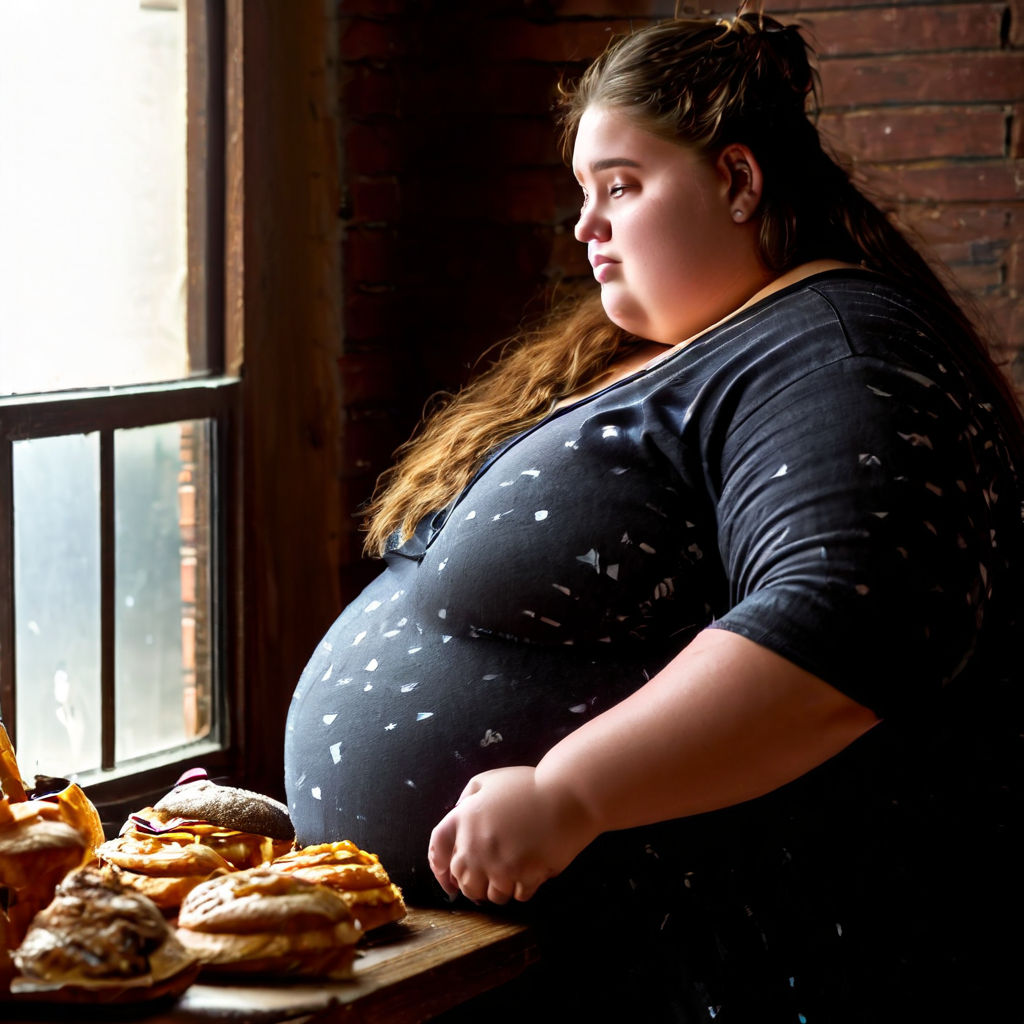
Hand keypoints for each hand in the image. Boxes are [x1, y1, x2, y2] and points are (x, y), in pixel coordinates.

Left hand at [428, 765, 598, 904]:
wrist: (568, 794)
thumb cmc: (529, 785)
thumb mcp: (489, 780)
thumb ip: (468, 798)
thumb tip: (457, 817)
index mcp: (464, 819)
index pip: (438, 850)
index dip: (439, 868)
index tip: (448, 880)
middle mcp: (476, 845)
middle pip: (463, 881)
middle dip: (473, 884)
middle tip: (488, 878)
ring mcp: (501, 864)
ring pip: (491, 895)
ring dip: (499, 888)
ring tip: (512, 874)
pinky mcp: (525, 877)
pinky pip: (517, 896)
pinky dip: (523, 889)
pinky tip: (531, 872)